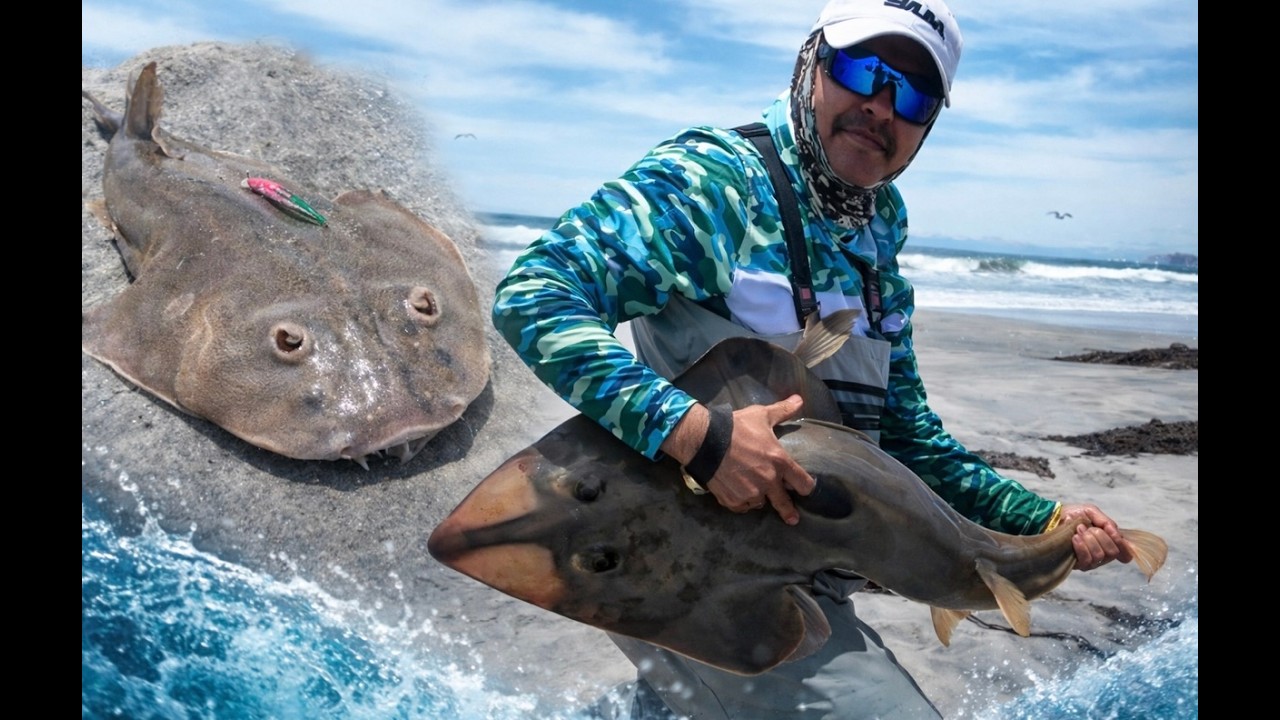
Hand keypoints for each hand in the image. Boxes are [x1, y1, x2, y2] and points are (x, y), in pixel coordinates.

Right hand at [706, 395, 813, 524]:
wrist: (704, 440)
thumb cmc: (736, 427)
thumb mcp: (761, 416)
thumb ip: (783, 411)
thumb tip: (799, 399)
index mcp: (780, 462)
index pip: (803, 483)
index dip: (805, 486)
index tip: (803, 489)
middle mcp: (768, 482)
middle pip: (784, 504)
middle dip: (789, 512)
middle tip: (792, 518)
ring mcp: (750, 494)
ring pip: (760, 502)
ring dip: (758, 497)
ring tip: (751, 488)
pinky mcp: (733, 501)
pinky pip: (742, 506)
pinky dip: (741, 501)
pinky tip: (737, 491)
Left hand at [1060, 503, 1134, 570]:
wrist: (1050, 517)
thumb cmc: (1071, 515)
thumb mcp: (1091, 512)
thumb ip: (1106, 521)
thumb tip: (1116, 533)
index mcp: (1107, 542)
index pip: (1125, 554)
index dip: (1124, 547)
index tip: (1113, 534)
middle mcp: (1101, 554)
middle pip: (1113, 552)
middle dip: (1101, 536)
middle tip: (1088, 528)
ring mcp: (1090, 561)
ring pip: (1100, 555)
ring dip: (1089, 539)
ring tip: (1078, 530)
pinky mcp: (1077, 565)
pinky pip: (1087, 560)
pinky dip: (1082, 546)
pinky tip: (1075, 537)